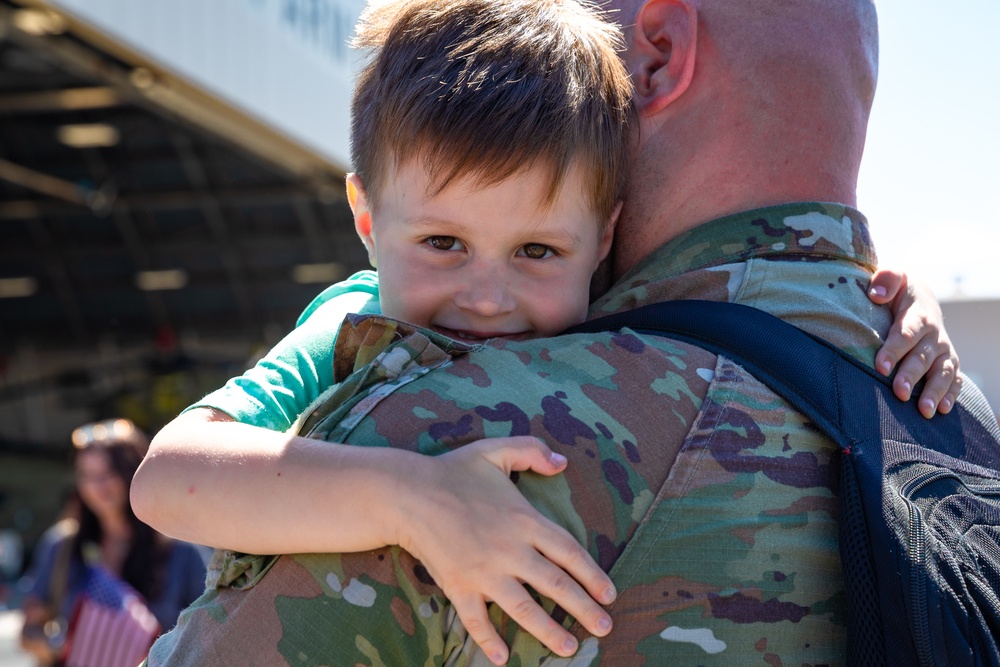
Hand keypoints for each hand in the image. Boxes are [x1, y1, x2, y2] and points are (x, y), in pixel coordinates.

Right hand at [390, 436, 614, 664]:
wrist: (407, 493)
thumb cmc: (452, 471)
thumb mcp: (496, 450)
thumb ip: (532, 451)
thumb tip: (563, 461)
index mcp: (524, 520)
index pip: (570, 552)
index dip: (593, 575)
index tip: (609, 594)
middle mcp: (510, 550)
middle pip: (556, 585)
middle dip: (584, 609)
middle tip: (604, 628)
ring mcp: (484, 572)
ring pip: (524, 608)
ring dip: (548, 631)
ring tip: (569, 648)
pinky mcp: (459, 586)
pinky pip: (477, 619)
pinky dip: (488, 639)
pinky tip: (502, 657)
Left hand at [868, 268, 961, 417]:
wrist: (920, 298)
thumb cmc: (898, 291)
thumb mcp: (893, 277)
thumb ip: (886, 279)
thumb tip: (876, 294)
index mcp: (918, 315)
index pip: (905, 334)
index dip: (894, 350)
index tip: (880, 366)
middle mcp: (934, 335)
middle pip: (922, 357)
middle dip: (911, 376)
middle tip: (899, 393)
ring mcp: (943, 350)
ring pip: (941, 372)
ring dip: (934, 391)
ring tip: (925, 411)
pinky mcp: (948, 362)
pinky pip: (954, 379)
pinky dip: (951, 394)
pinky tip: (942, 410)